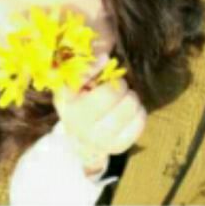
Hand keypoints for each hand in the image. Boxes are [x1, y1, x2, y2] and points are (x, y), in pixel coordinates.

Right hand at [52, 55, 147, 171]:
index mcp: (65, 101)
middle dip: (119, 84)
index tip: (104, 59)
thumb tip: (104, 58)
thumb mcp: (74, 82)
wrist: (81, 139)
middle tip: (117, 86)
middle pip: (112, 93)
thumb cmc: (79, 101)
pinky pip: (139, 123)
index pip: (79, 80)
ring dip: (131, 98)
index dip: (93, 68)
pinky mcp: (116, 147)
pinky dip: (139, 112)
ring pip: (129, 107)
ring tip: (124, 98)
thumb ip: (85, 66)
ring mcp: (96, 138)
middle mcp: (77, 122)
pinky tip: (130, 111)